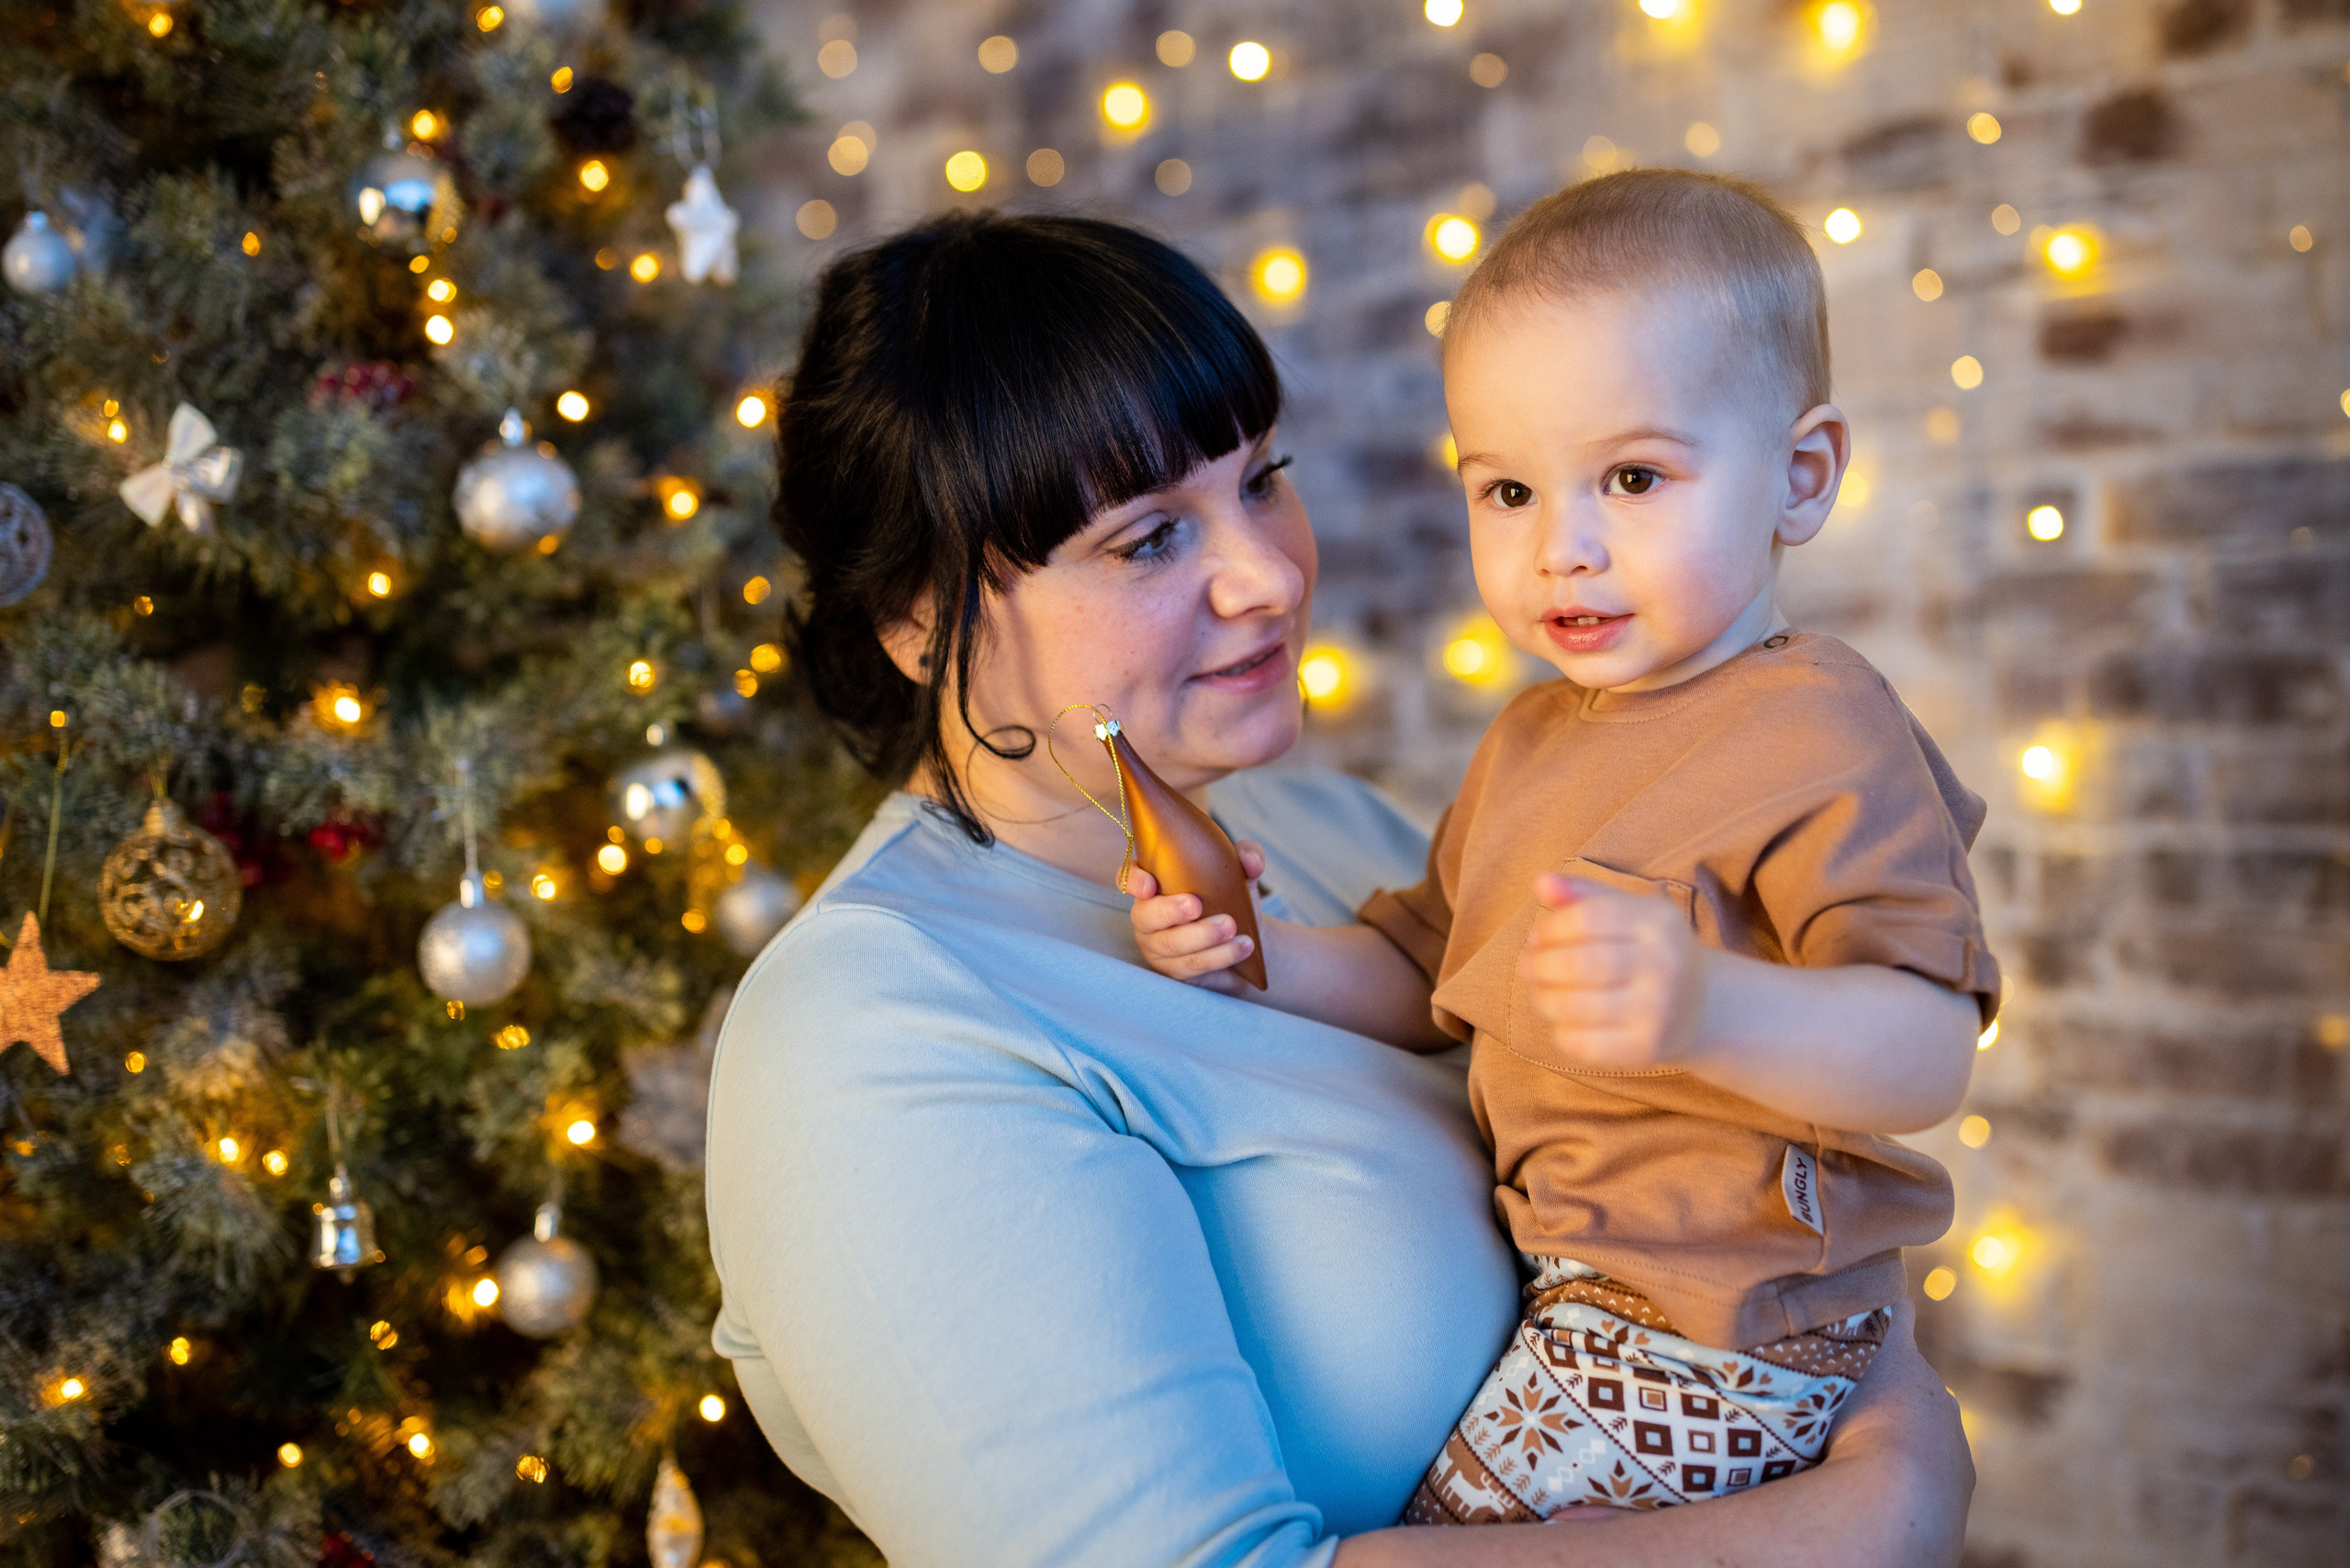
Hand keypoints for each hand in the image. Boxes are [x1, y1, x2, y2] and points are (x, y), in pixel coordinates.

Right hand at [1127, 841, 1265, 989]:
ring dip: (1202, 936)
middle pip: (1146, 915)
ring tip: (1231, 927)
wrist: (1244, 938)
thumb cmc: (1230, 899)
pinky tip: (1240, 947)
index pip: (1128, 879)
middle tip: (1197, 905)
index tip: (1150, 885)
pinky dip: (1217, 956)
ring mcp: (1157, 947)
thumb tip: (1251, 862)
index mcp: (1154, 884)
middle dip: (1170, 910)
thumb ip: (1246, 857)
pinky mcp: (1173, 971)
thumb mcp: (1239, 874)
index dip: (1133, 881)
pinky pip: (1191, 965)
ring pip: (1171, 944)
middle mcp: (1147, 916)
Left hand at [1517, 873, 1705, 1068]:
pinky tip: (1562, 1018)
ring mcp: (1657, 1011)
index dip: (1550, 928)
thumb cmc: (1650, 950)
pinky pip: (1581, 1042)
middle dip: (1539, 964)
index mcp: (1659, 922)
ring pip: (1573, 1006)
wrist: (1703, 1006)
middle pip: (1578, 964)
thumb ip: (1584, 895)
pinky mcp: (1645, 1048)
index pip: (1587, 919)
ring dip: (1542, 997)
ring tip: (1539, 990)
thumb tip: (1541, 882)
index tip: (1537, 936)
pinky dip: (1559, 1029)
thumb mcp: (1630, 912)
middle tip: (1528, 965)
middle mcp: (1664, 965)